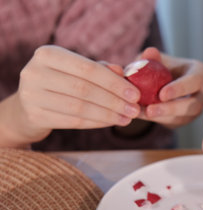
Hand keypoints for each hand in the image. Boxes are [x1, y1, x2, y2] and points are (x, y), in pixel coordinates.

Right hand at [0, 45, 140, 146]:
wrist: (28, 106)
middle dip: (115, 101)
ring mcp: (31, 95)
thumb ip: (100, 70)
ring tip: (127, 118)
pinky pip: (73, 122)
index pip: (88, 69)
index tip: (136, 94)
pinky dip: (97, 122)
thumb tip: (122, 71)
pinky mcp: (34, 116)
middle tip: (135, 110)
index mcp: (47, 54)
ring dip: (108, 114)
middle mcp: (35, 72)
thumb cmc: (61, 83)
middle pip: (84, 89)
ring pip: (80, 107)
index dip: (114, 83)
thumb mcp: (77, 71)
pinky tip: (112, 122)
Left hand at [137, 47, 202, 127]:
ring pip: (184, 117)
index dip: (180, 88)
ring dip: (163, 117)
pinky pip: (174, 123)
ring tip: (143, 113)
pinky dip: (158, 120)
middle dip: (171, 108)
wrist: (159, 82)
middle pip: (193, 105)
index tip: (161, 94)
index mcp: (200, 73)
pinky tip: (142, 115)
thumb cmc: (160, 66)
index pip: (195, 81)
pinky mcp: (187, 119)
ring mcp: (197, 108)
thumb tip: (150, 53)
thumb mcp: (154, 59)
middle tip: (150, 110)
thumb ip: (151, 57)